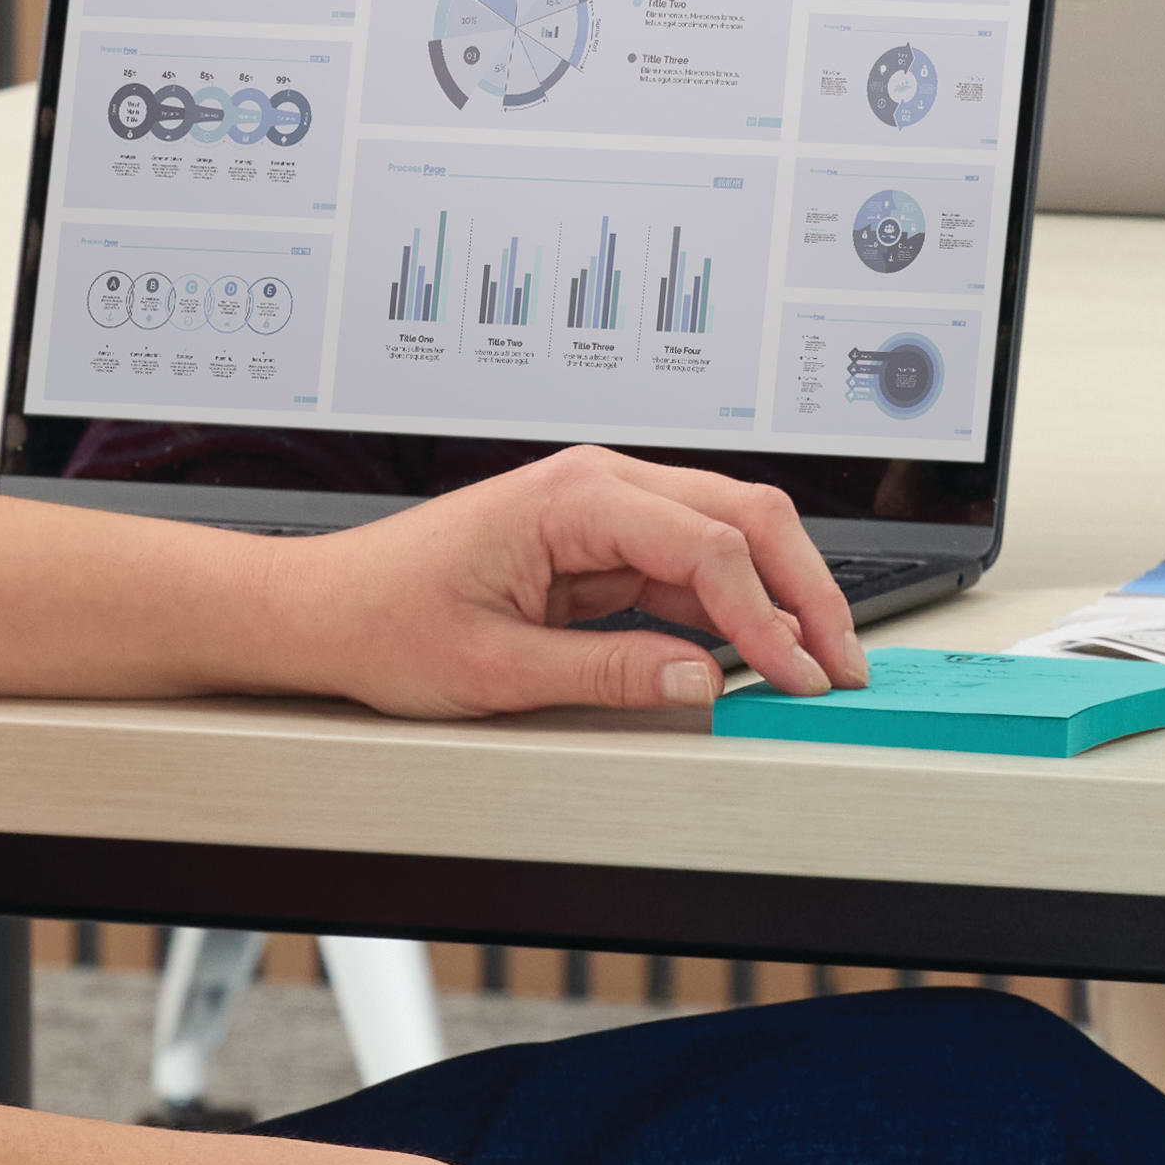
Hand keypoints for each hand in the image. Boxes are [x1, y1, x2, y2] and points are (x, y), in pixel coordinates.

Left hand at [281, 445, 863, 717]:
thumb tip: (699, 680)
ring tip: (816, 663)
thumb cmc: (384, 618)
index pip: (706, 543)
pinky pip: (692, 566)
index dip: (765, 614)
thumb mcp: (496, 667)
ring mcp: (608, 510)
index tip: (794, 675)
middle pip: (744, 516)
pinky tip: (761, 653)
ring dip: (780, 596)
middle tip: (840, 663)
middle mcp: (600, 485)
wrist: (325, 608)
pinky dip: (736, 608)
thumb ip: (608, 670)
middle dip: (804, 589)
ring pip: (731, 534)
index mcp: (574, 495)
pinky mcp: (605, 543)